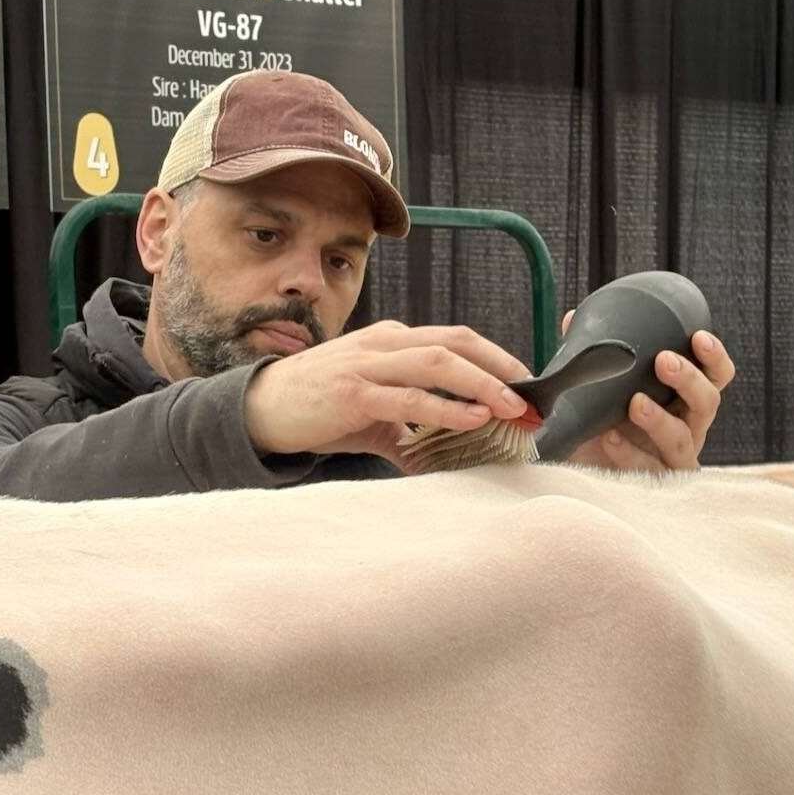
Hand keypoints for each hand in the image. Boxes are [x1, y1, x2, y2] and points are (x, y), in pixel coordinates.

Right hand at [243, 321, 530, 467]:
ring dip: (483, 384)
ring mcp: (369, 364)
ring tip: (514, 407)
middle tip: (533, 398)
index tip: (527, 385)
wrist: (260, 410)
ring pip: (439, 361)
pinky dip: (446, 407)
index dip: (496, 359)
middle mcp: (385, 343)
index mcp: (393, 341)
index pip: (457, 339)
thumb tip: (438, 455)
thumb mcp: (373, 412)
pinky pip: (410, 397)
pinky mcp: (353, 392)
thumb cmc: (320, 408)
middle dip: (501, 368)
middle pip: (457, 342)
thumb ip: (409, 426)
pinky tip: (474, 418)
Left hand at [563, 311, 734, 472]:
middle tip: (664, 361)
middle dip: (689, 379)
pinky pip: (650, 470)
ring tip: (636, 403)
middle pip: (707, 402)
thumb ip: (591, 356)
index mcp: (682, 400)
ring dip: (661, 419)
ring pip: (682, 439)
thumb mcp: (597, 388)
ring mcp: (672, 460)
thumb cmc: (599, 423)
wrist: (577, 469)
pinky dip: (630, 453)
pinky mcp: (653, 486)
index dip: (714, 357)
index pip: (715, 377)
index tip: (698, 336)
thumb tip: (575, 318)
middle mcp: (686, 428)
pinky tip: (610, 436)